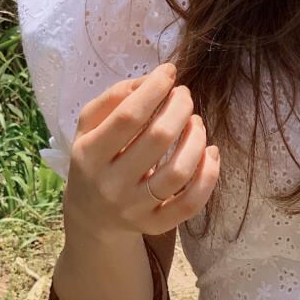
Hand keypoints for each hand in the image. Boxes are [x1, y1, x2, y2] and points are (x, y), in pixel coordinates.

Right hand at [63, 61, 219, 238]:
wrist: (91, 216)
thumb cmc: (96, 159)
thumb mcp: (89, 126)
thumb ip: (114, 98)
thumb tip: (152, 80)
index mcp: (89, 154)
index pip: (128, 116)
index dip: (154, 90)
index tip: (169, 74)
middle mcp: (111, 185)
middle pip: (159, 138)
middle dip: (180, 108)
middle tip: (185, 97)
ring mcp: (134, 209)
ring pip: (179, 171)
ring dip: (197, 138)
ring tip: (196, 123)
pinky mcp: (156, 225)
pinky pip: (191, 202)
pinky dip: (208, 174)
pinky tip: (210, 153)